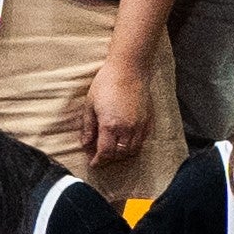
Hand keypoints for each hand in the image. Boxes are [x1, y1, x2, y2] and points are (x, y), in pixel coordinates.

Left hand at [84, 52, 154, 171]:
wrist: (129, 69)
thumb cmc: (106, 83)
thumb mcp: (90, 104)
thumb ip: (88, 127)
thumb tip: (85, 144)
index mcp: (110, 125)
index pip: (105, 153)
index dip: (98, 161)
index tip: (93, 163)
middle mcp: (127, 129)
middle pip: (119, 155)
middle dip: (109, 159)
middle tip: (100, 157)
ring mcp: (139, 125)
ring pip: (132, 150)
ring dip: (121, 155)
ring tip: (113, 151)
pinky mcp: (148, 121)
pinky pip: (142, 141)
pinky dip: (133, 147)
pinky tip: (126, 143)